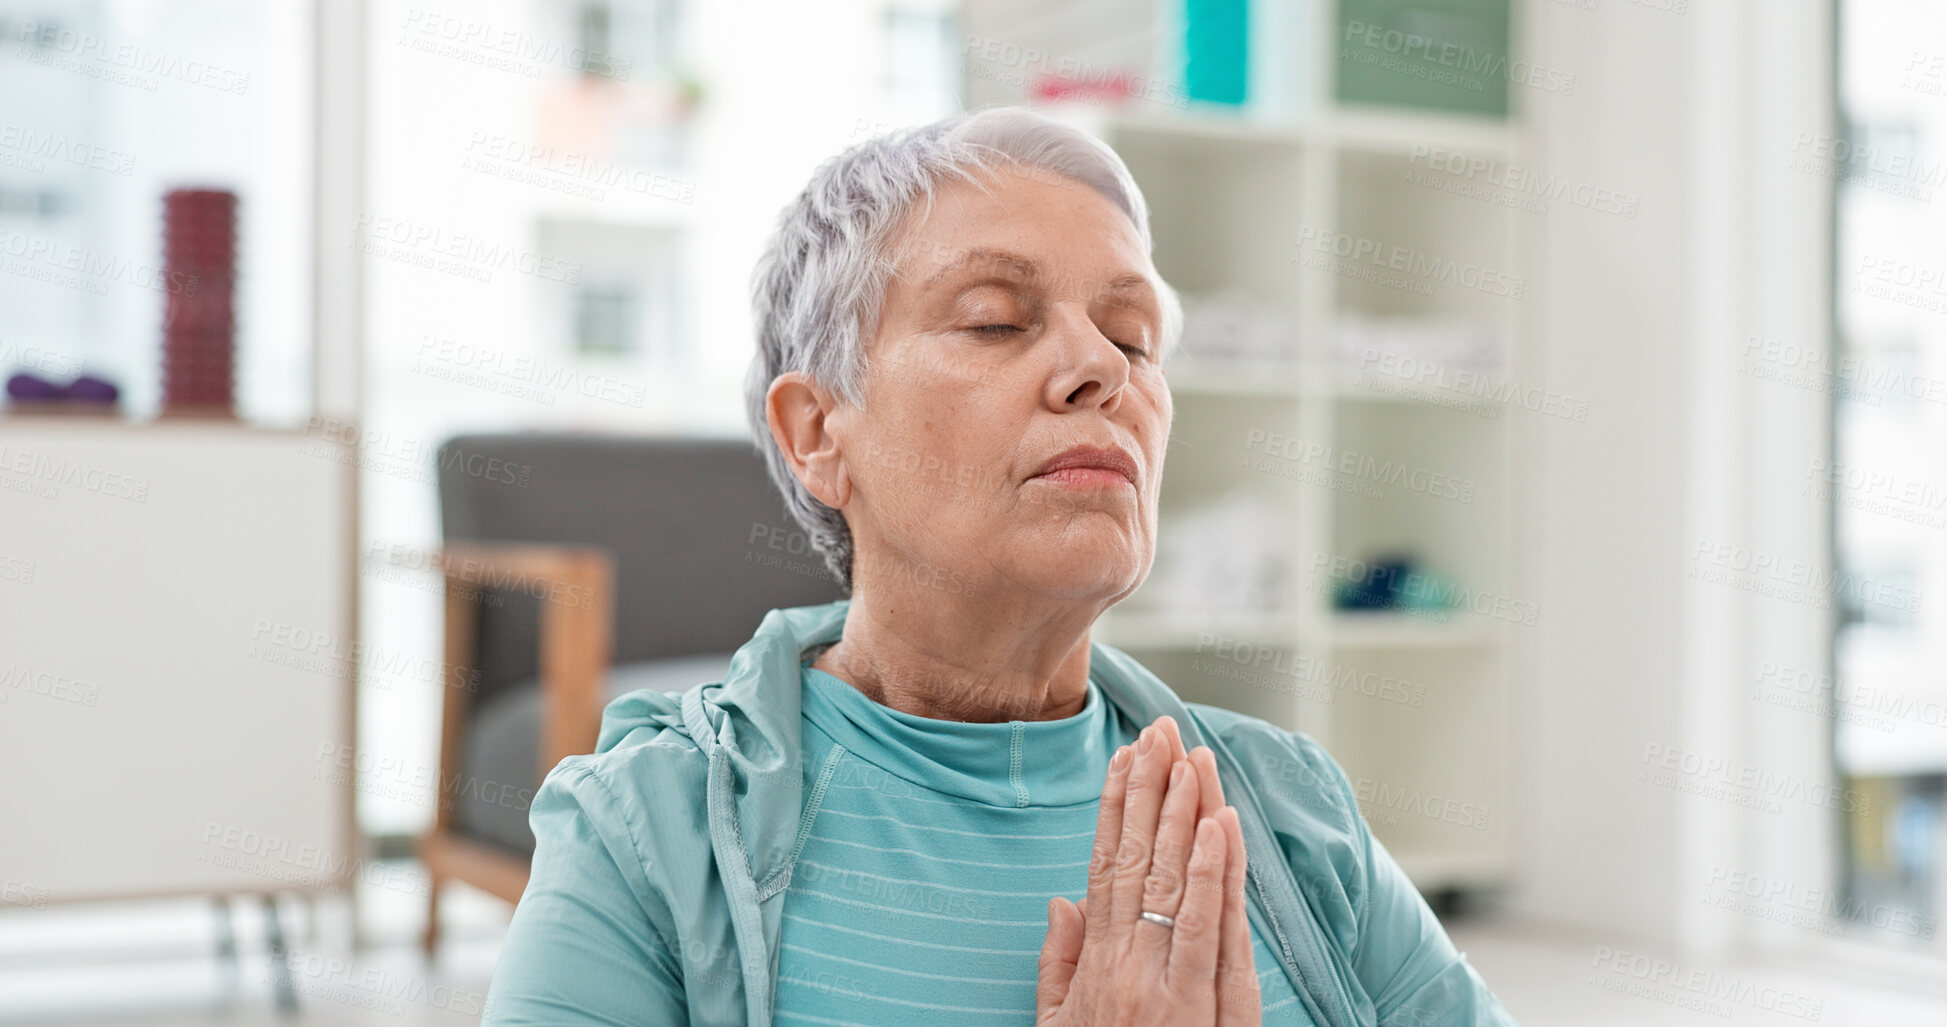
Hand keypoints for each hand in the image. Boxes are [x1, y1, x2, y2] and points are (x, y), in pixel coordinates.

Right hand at [1036, 717, 1262, 1025]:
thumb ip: (1058, 967)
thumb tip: (1060, 902)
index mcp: (1095, 970)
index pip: (1106, 868)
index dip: (1117, 808)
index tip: (1126, 758)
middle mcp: (1129, 971)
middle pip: (1141, 864)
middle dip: (1153, 793)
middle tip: (1162, 732)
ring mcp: (1173, 992)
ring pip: (1177, 886)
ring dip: (1186, 816)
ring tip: (1192, 759)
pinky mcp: (1214, 1016)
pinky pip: (1216, 934)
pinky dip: (1218, 877)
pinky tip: (1219, 829)